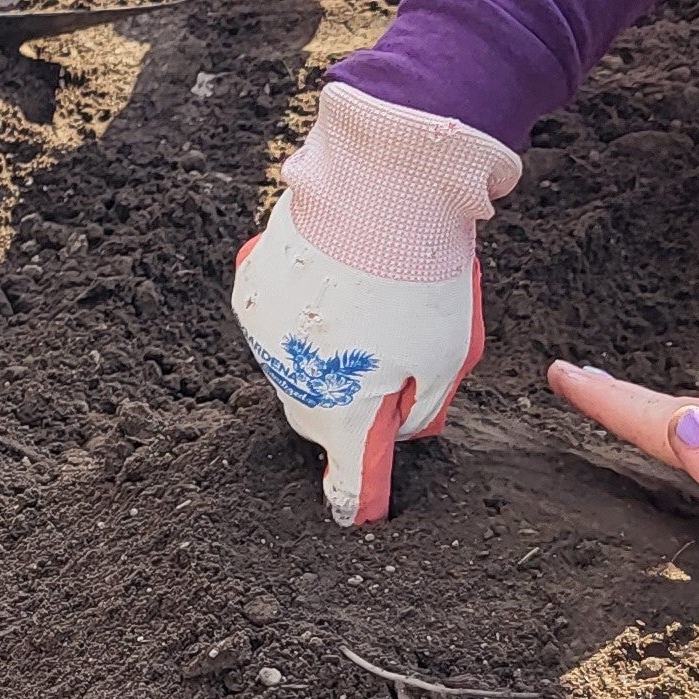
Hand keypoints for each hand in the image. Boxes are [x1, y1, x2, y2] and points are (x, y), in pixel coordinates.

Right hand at [230, 83, 521, 524]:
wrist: (379, 182)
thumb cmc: (421, 276)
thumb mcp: (448, 355)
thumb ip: (421, 411)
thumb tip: (403, 427)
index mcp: (344, 414)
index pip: (347, 484)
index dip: (356, 502)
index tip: (359, 516)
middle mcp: (290, 384)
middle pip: (320, 416)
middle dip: (352, 404)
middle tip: (396, 361)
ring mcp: (262, 334)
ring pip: (296, 365)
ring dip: (327, 353)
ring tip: (374, 299)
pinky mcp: (250, 286)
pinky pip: (278, 316)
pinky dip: (305, 311)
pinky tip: (341, 275)